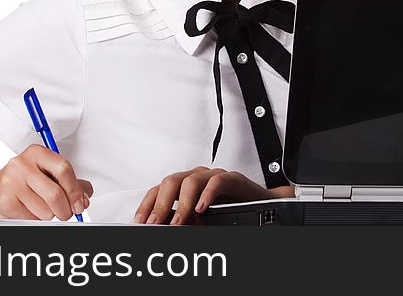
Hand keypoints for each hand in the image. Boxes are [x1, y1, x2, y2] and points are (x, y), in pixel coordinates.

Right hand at [0, 145, 93, 219]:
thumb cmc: (26, 180)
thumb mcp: (48, 172)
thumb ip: (71, 182)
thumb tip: (84, 198)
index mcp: (37, 153)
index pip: (63, 169)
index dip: (75, 190)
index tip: (80, 203)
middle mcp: (22, 165)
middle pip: (55, 194)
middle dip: (66, 210)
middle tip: (67, 212)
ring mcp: (11, 183)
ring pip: (46, 211)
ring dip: (50, 215)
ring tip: (42, 207)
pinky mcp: (5, 202)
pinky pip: (33, 219)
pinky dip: (37, 219)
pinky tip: (30, 209)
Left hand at [133, 166, 292, 224]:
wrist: (263, 206)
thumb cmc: (231, 212)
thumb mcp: (201, 219)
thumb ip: (184, 221)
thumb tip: (164, 228)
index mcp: (185, 185)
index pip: (159, 189)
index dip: (147, 204)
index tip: (139, 222)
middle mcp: (198, 177)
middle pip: (171, 182)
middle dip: (160, 204)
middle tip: (153, 224)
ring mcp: (214, 176)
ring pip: (191, 180)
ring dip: (182, 203)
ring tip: (176, 222)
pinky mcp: (232, 179)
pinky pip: (217, 181)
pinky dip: (207, 195)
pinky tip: (202, 208)